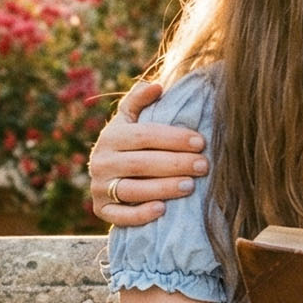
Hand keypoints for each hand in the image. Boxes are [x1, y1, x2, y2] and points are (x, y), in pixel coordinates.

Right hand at [89, 80, 208, 226]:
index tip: (200, 142)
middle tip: (203, 166)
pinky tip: (163, 210)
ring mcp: (99, 188)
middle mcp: (101, 162)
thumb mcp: (130, 120)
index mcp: (110, 136)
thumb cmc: (129, 144)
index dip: (173, 138)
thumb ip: (139, 101)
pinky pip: (120, 216)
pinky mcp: (101, 211)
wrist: (108, 176)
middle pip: (141, 163)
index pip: (144, 136)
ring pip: (132, 190)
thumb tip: (157, 86)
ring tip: (190, 186)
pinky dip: (140, 214)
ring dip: (163, 188)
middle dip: (175, 164)